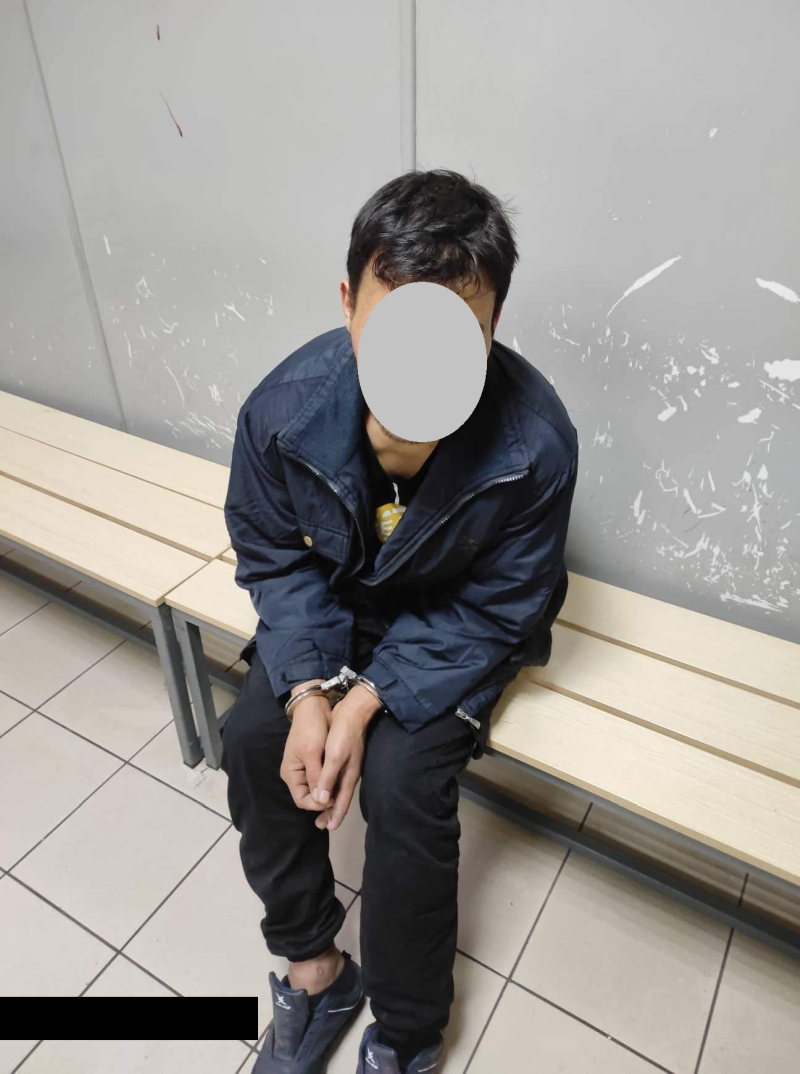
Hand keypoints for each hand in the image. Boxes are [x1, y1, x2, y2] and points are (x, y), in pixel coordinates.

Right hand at [280, 693, 337, 812]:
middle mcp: (297, 775)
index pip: (302, 800)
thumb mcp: (312, 752)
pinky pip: (323, 780)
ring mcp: (306, 770)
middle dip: (323, 802)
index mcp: (291, 774)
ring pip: (318, 790)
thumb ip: (315, 776)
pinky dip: (331, 785)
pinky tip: (342, 787)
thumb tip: (320, 801)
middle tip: (340, 801)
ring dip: (328, 795)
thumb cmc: (310, 729)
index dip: (317, 804)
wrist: (315, 707)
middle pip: (310, 797)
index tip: (332, 800)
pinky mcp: (317, 763)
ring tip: (342, 798)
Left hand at [313, 686, 381, 830]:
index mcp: (348, 776)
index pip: (341, 802)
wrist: (354, 710)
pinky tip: (326, 787)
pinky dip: (331, 788)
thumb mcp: (334, 756)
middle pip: (341, 799)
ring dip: (330, 801)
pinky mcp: (345, 757)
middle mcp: (350, 774)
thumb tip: (322, 801)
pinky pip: (338, 779)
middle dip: (331, 812)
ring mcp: (349, 765)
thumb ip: (328, 778)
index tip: (326, 827)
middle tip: (321, 824)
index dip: (334, 815)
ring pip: (338, 789)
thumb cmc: (343, 734)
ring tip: (321, 810)